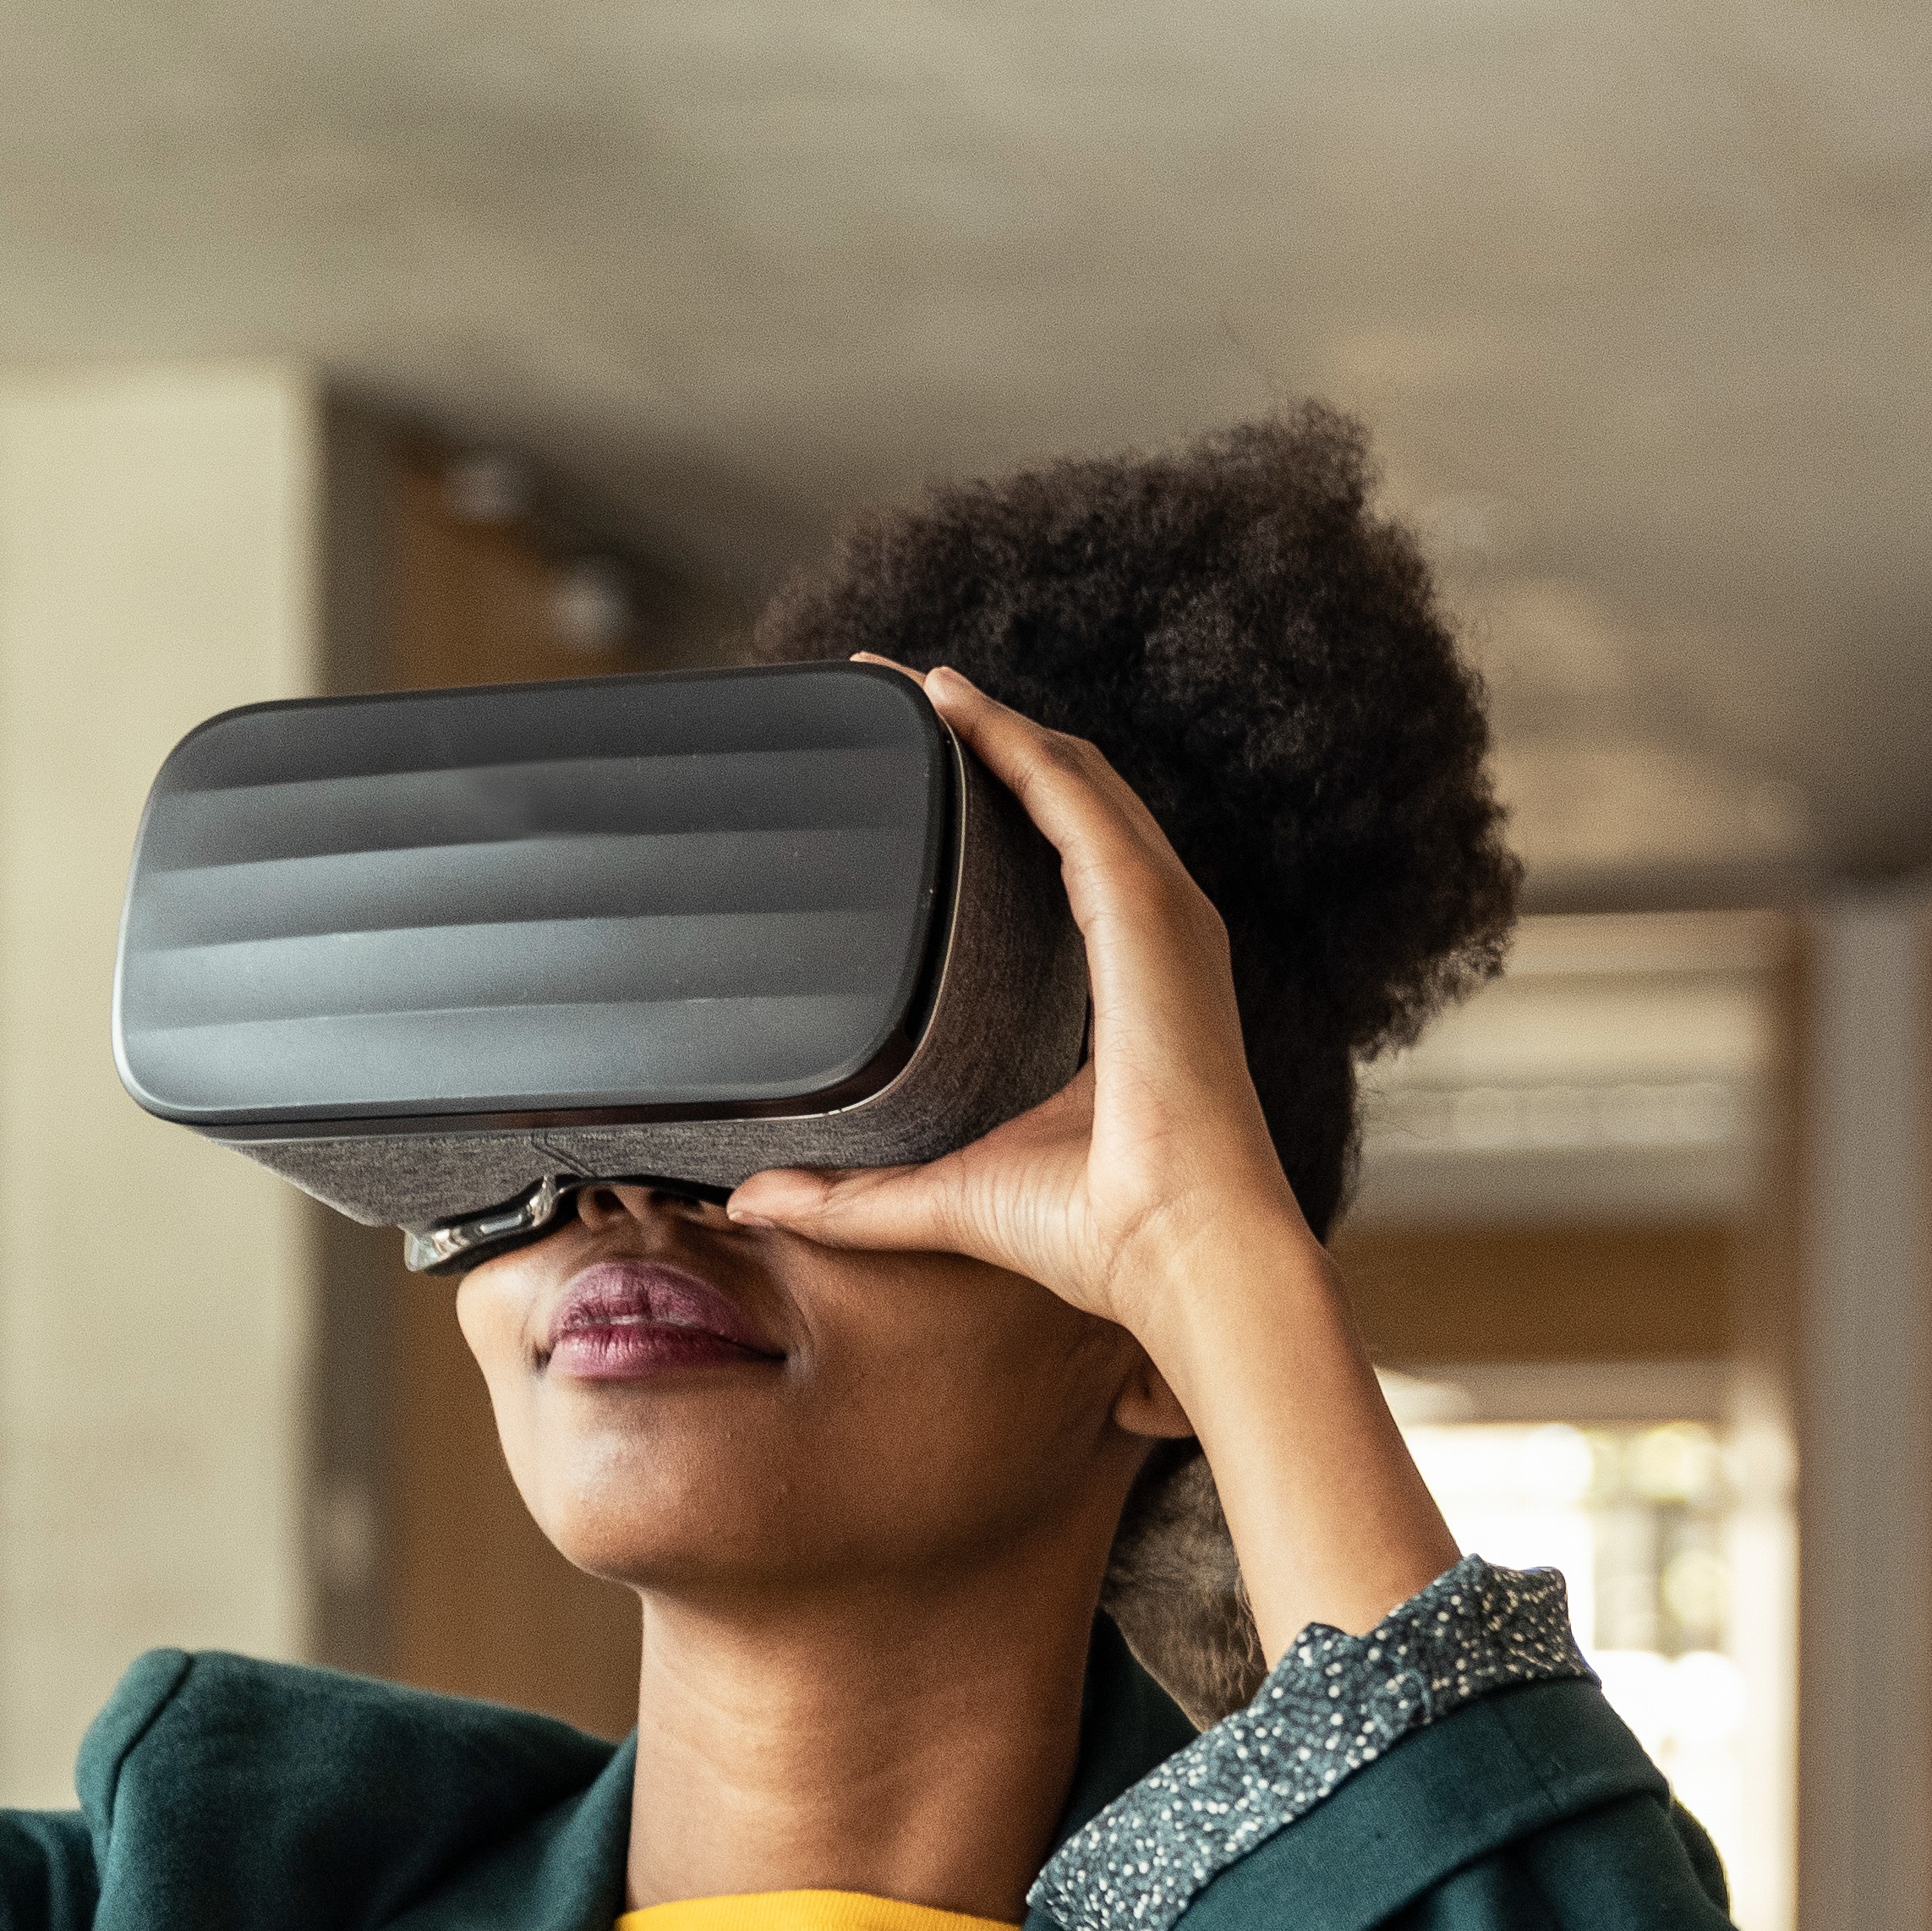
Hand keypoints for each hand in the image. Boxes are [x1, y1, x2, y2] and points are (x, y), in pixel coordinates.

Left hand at [735, 667, 1463, 1652]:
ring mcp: (1161, 914)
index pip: (1061, 857)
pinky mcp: (1148, 908)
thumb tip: (752, 1198)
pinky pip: (1073, 792)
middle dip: (987, 737)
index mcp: (1125, 985)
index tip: (919, 768)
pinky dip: (1013, 738)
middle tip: (895, 695)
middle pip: (1066, 797)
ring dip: (993, 719)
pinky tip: (952, 700)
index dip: (995, 796)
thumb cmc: (1095, 1235)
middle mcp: (1153, 933)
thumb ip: (850, 1197)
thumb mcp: (942, 1197)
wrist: (1179, 1250)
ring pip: (1071, 776)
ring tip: (912, 680)